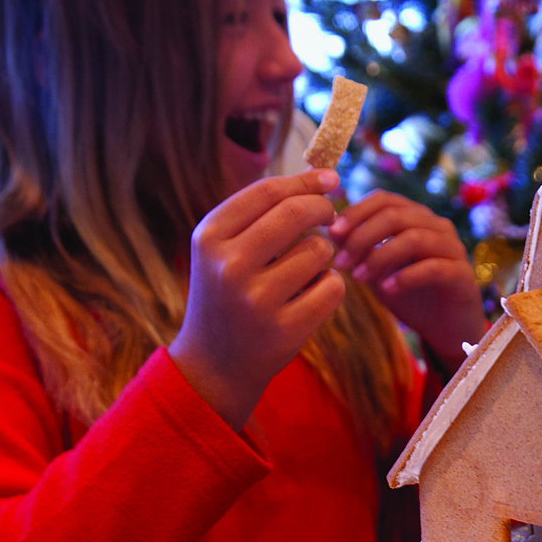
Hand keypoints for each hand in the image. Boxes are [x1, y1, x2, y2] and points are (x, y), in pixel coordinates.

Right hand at [169, 170, 344, 430]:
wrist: (214, 363)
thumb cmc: (227, 293)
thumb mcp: (223, 248)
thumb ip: (262, 212)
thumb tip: (323, 178)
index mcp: (209, 237)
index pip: (268, 192)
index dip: (306, 181)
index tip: (331, 180)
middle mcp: (229, 266)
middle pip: (297, 213)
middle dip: (323, 209)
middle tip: (331, 216)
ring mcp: (256, 301)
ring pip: (320, 251)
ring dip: (324, 255)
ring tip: (305, 272)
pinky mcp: (284, 331)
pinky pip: (332, 287)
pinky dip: (331, 286)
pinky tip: (313, 295)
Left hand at [328, 190, 486, 373]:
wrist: (446, 329)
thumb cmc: (411, 296)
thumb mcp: (378, 272)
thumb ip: (361, 251)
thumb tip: (331, 231)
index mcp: (416, 218)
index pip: (384, 200)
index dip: (356, 212)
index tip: (332, 233)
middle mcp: (437, 226)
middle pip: (395, 215)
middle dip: (362, 236)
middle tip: (341, 261)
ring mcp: (452, 248)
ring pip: (413, 238)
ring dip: (380, 256)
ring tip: (358, 278)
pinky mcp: (462, 275)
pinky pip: (433, 267)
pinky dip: (405, 276)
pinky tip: (386, 289)